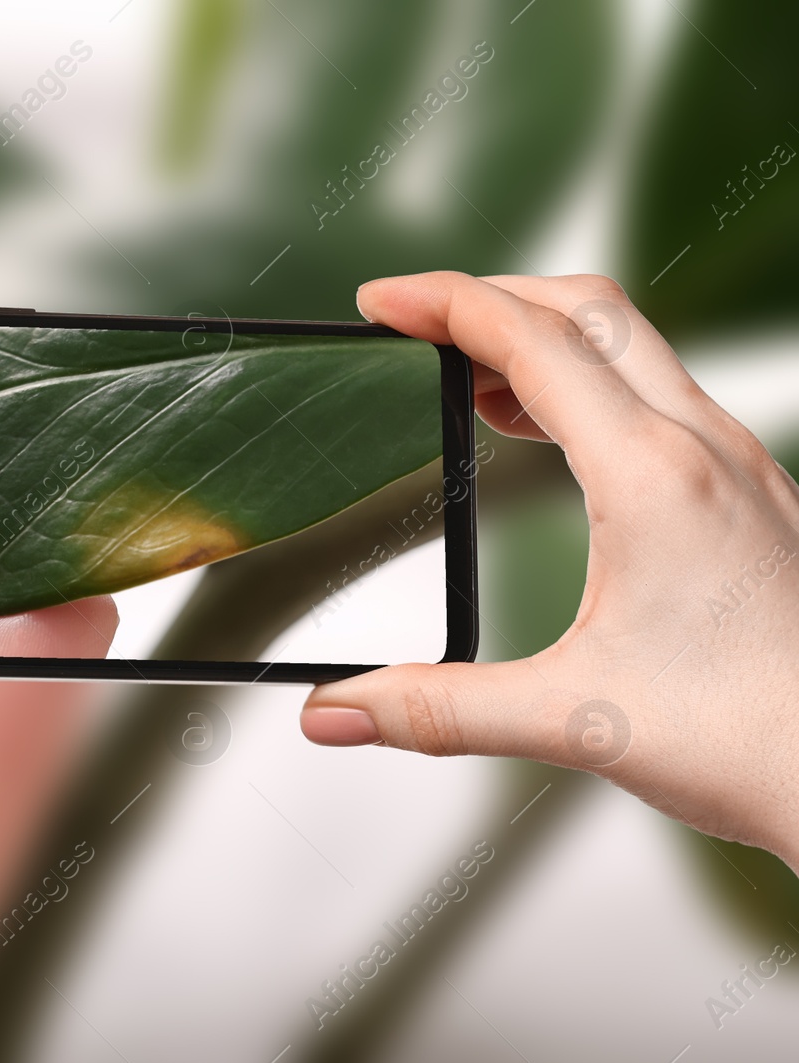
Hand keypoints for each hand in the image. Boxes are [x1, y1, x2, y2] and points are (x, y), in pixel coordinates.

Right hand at [300, 272, 798, 867]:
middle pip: (587, 308)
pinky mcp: (752, 494)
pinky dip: (592, 382)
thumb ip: (435, 710)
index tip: (380, 301)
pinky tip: (558, 436)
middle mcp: (705, 451)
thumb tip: (334, 711)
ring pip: (633, 344)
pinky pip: (663, 394)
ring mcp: (738, 466)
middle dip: (490, 294)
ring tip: (468, 376)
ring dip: (543, 335)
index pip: (532, 340)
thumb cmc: (755, 740)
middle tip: (415, 319)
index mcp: (652, 478)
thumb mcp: (569, 720)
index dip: (443, 303)